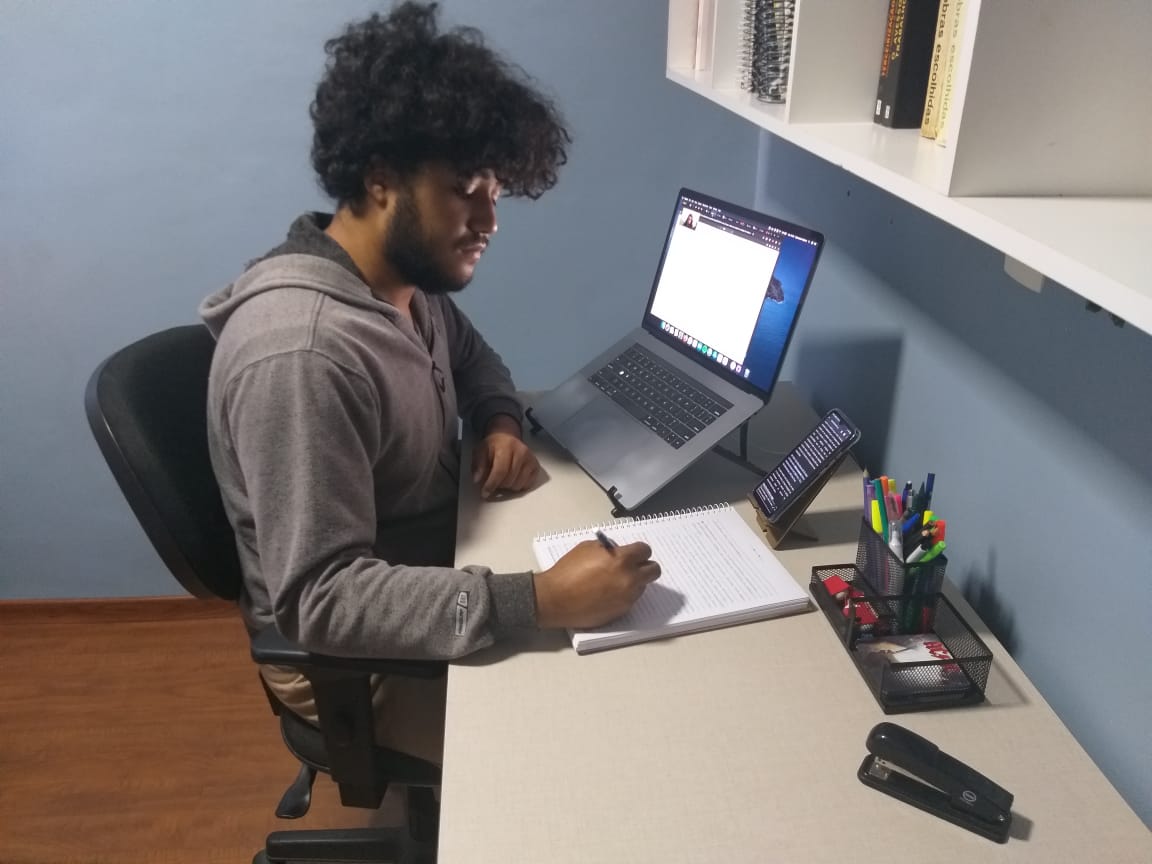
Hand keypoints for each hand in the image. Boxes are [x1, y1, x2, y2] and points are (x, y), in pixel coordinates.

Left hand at [472, 415, 539, 498]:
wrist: (507, 436)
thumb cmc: (493, 446)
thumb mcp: (480, 451)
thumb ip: (478, 465)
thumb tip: (477, 479)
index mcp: (506, 447)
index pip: (500, 471)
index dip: (491, 485)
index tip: (484, 493)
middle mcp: (521, 452)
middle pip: (509, 480)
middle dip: (498, 485)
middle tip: (493, 481)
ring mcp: (530, 459)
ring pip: (518, 485)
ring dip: (508, 486)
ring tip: (503, 478)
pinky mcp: (535, 466)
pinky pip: (527, 485)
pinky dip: (518, 485)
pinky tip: (512, 478)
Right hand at [533, 540, 660, 628]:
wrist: (555, 599)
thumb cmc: (567, 571)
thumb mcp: (587, 548)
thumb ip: (608, 549)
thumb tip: (617, 551)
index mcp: (622, 560)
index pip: (645, 551)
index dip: (638, 551)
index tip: (633, 553)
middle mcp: (629, 579)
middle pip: (654, 570)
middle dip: (645, 566)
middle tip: (632, 566)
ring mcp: (627, 597)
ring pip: (642, 586)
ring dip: (634, 582)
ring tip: (614, 582)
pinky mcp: (621, 612)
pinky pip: (631, 600)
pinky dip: (624, 595)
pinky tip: (607, 594)